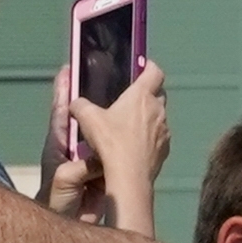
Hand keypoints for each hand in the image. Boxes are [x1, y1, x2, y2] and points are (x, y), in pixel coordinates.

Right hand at [81, 60, 173, 196]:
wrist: (129, 176)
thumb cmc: (111, 142)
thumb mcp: (88, 119)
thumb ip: (80, 105)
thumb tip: (75, 103)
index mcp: (142, 96)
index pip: (155, 71)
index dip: (149, 66)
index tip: (142, 66)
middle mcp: (158, 110)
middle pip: (158, 94)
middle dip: (147, 93)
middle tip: (129, 98)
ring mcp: (165, 131)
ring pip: (158, 116)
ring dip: (147, 116)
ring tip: (128, 124)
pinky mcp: (165, 149)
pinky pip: (158, 136)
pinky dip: (148, 136)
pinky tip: (133, 144)